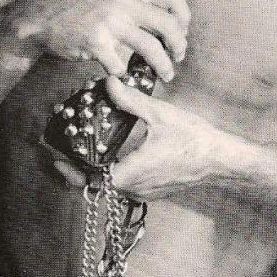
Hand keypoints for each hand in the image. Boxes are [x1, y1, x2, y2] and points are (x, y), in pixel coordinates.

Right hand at [15, 0, 188, 81]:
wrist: (41, 17)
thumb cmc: (79, 7)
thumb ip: (136, 0)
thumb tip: (169, 21)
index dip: (184, 16)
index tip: (182, 31)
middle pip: (169, 25)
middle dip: (180, 46)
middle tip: (178, 57)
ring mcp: (109, 21)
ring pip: (152, 49)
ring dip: (164, 66)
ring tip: (166, 75)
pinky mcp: (96, 42)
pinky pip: (121, 64)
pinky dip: (124, 73)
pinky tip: (121, 73)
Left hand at [52, 75, 223, 198]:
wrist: (221, 160)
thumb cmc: (193, 140)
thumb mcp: (159, 115)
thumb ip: (130, 101)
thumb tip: (109, 83)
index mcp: (129, 174)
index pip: (88, 180)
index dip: (68, 170)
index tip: (55, 158)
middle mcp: (133, 189)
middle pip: (95, 184)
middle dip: (77, 169)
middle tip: (64, 151)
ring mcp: (144, 192)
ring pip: (110, 186)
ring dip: (96, 170)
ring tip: (85, 150)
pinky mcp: (153, 190)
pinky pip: (125, 185)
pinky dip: (113, 172)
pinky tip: (113, 154)